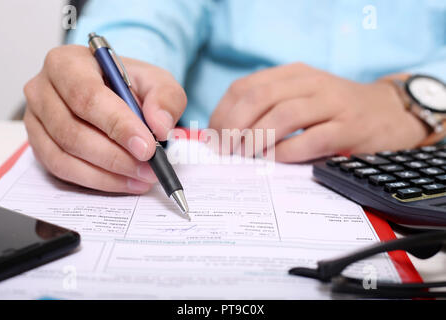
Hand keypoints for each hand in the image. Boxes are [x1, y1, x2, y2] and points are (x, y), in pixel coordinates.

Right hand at [24, 45, 186, 192]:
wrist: (113, 91)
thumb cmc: (128, 83)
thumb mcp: (156, 81)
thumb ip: (165, 97)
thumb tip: (160, 125)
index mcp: (68, 63)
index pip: (87, 96)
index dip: (118, 125)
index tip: (146, 147)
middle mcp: (43, 89)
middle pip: (72, 130)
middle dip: (116, 156)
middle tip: (149, 168)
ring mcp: (35, 120)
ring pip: (65, 155)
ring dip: (108, 174)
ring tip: (143, 177)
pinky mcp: (39, 146)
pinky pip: (62, 170)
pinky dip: (97, 181)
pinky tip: (125, 181)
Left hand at [209, 63, 428, 161]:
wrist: (388, 112)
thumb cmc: (335, 110)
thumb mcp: (301, 98)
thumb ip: (268, 109)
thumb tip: (225, 135)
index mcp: (293, 74)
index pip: (245, 87)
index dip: (223, 112)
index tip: (213, 136)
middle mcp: (311, 83)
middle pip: (260, 98)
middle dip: (234, 126)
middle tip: (224, 150)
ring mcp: (333, 104)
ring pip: (284, 115)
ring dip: (257, 138)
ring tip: (244, 155)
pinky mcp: (350, 128)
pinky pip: (312, 139)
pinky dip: (287, 152)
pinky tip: (274, 160)